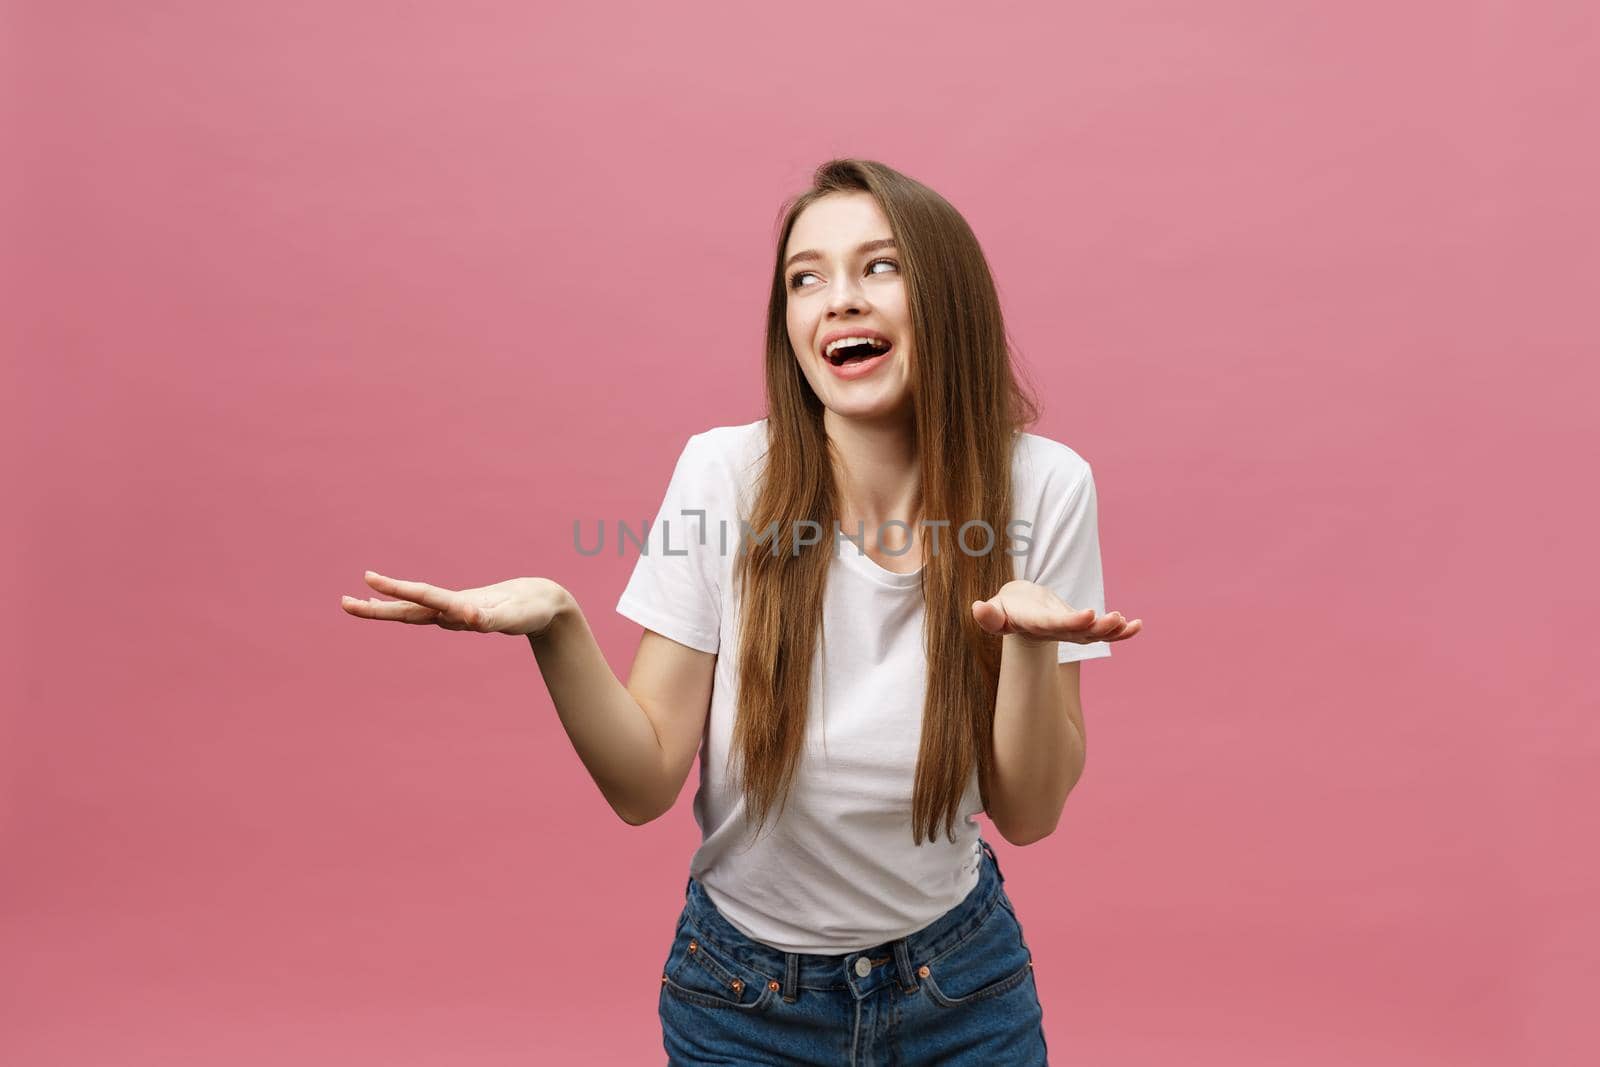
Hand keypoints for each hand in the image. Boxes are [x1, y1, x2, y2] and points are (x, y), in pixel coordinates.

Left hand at [340, 571, 569, 638]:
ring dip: (386, 607)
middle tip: (342, 603)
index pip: (423, 598)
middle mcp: (452, 614)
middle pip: (407, 613)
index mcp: (460, 612)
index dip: (397, 589)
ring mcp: (456, 613)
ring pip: (414, 611)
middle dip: (376, 609)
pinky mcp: (463, 608)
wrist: (549, 611)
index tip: (369, 580)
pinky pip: (429, 605)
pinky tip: (402, 600)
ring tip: (361, 598)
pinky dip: (410, 601)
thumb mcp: (515, 615)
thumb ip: (492, 619)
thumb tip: (469, 619)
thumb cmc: (535, 610)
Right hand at [971, 579, 1142, 645]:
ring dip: (1114, 630)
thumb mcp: (994, 611)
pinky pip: (1105, 632)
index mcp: (1037, 626)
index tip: (1089, 614)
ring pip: (1096, 634)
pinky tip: (1138, 626)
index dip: (1072, 621)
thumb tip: (977, 608)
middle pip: (1080, 632)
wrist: (1019, 615)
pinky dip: (1122, 631)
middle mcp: (1058, 632)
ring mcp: (1072, 632)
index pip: (1056, 625)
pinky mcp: (1082, 628)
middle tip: (1114, 618)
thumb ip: (989, 615)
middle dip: (1099, 627)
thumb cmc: (1005, 610)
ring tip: (1128, 622)